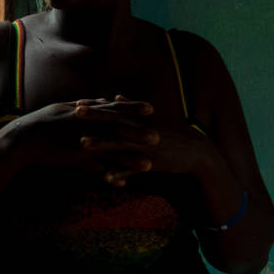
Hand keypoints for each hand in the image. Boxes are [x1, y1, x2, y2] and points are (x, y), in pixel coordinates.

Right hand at [6, 95, 160, 183]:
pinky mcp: (76, 158)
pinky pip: (96, 168)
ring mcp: (83, 142)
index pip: (115, 108)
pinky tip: (123, 183)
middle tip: (159, 137)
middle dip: (139, 133)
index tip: (151, 108)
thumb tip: (102, 99)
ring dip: (130, 159)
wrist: (24, 138)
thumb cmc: (43, 120)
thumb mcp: (65, 107)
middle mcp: (88, 126)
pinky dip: (110, 175)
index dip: (134, 108)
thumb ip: (87, 104)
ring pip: (111, 152)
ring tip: (148, 165)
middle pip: (119, 129)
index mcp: (86, 112)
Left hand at [74, 99, 221, 185]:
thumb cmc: (175, 132)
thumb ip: (132, 107)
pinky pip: (132, 170)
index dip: (97, 107)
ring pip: (120, 146)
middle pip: (114, 123)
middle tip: (75, 112)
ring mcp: (146, 148)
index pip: (115, 111)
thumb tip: (115, 95)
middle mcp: (142, 131)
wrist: (198, 152)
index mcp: (141, 120)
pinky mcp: (152, 164)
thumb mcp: (154, 117)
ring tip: (83, 143)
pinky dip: (120, 174)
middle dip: (95, 118)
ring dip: (101, 145)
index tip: (78, 102)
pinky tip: (105, 178)